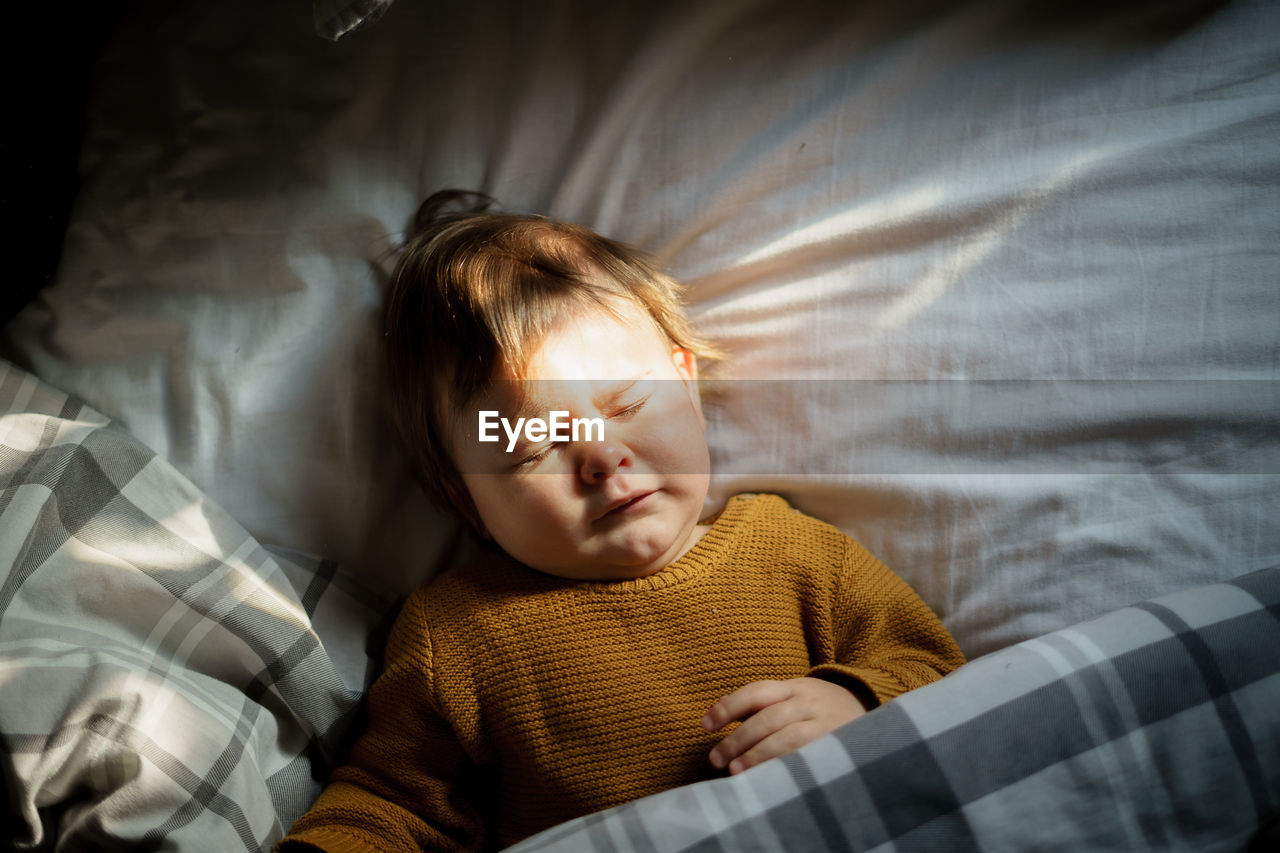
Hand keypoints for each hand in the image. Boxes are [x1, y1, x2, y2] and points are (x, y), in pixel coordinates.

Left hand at [701, 677, 866, 774]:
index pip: (756, 692)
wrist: (870, 710)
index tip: (704, 725)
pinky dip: (785, 768)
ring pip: (788, 738)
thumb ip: (759, 704)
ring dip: (759, 756)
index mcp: (794, 688)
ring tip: (736, 772)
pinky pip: (808, 758)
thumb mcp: (793, 696)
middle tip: (715, 758)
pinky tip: (769, 779)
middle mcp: (809, 702)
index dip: (728, 707)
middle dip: (738, 739)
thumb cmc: (819, 708)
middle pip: (768, 718)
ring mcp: (825, 724)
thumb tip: (718, 709)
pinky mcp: (837, 747)